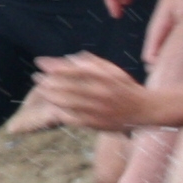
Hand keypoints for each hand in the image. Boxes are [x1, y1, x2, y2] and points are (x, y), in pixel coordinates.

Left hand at [29, 51, 153, 131]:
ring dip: (49, 96)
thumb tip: (68, 59)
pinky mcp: (96, 123)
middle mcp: (100, 92)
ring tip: (42, 90)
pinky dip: (59, 111)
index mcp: (104, 77)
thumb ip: (91, 63)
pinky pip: (71, 118)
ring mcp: (97, 109)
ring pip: (65, 102)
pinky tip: (53, 106)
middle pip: (65, 86)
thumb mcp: (113, 70)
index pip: (72, 69)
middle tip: (37, 78)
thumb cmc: (126, 88)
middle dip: (47, 81)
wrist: (145, 110)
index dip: (53, 66)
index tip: (39, 63)